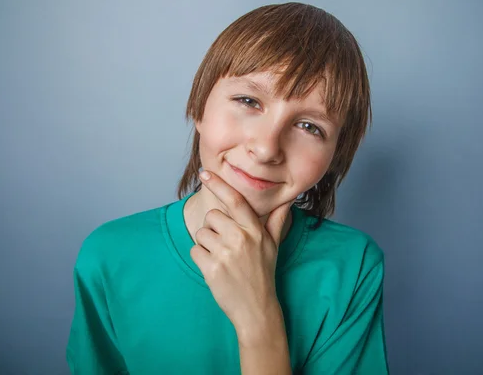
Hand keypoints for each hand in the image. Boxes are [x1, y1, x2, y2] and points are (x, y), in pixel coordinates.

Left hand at [190, 169, 293, 334]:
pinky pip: (194, 250)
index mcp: (255, 231)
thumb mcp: (274, 245)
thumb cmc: (263, 273)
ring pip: (201, 233)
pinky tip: (215, 268)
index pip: (236, 201)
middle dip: (214, 228)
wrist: (256, 308)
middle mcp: (241, 239)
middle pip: (212, 216)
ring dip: (206, 244)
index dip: (219, 184)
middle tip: (226, 245)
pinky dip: (201, 258)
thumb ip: (277, 220)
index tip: (205, 173)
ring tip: (222, 258)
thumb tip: (288, 200)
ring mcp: (226, 254)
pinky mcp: (211, 268)